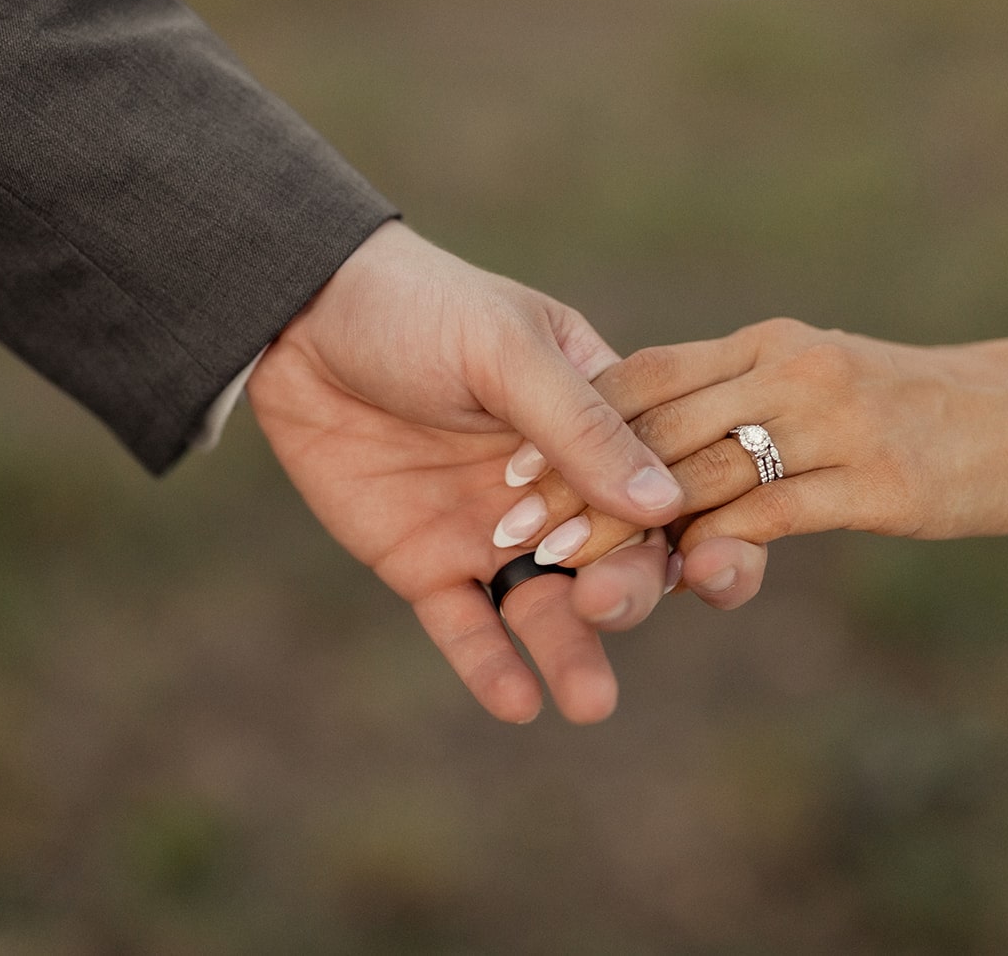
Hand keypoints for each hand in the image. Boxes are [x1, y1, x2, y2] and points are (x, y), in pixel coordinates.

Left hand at [245, 221, 682, 722]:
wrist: (300, 318)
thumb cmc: (418, 306)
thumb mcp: (505, 350)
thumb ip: (580, 425)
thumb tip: (666, 505)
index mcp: (600, 422)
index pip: (664, 489)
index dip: (692, 534)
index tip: (707, 570)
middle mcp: (558, 487)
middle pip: (616, 558)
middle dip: (625, 593)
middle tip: (606, 605)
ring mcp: (493, 530)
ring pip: (547, 606)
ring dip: (572, 653)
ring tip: (589, 701)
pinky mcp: (427, 564)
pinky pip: (467, 627)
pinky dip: (491, 665)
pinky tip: (515, 701)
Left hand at [501, 318, 1007, 613]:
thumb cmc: (928, 402)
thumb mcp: (824, 381)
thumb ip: (746, 402)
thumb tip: (663, 453)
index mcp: (765, 342)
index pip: (644, 376)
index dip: (573, 426)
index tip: (512, 473)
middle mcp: (787, 369)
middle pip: (654, 428)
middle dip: (572, 483)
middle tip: (506, 530)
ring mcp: (832, 420)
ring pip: (697, 479)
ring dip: (619, 529)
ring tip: (556, 572)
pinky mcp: (874, 480)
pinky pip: (768, 518)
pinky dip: (711, 553)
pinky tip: (666, 587)